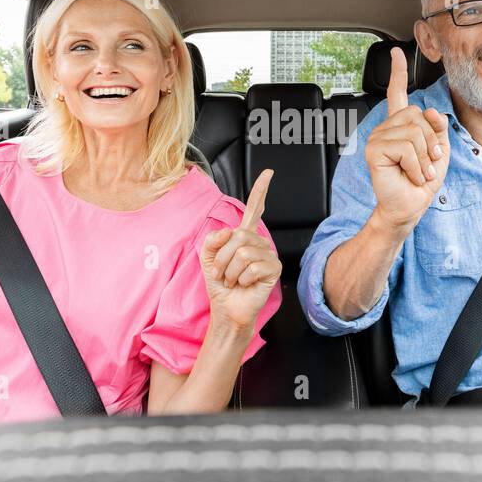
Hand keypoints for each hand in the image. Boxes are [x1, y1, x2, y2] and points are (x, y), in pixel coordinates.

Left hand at [201, 169, 282, 331]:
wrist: (226, 308)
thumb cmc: (220, 284)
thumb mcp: (208, 258)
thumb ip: (213, 240)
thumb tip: (229, 233)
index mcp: (244, 237)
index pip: (254, 210)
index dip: (260, 191)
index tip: (268, 174)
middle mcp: (258, 242)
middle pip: (238, 236)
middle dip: (222, 258)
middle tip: (223, 274)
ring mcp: (268, 255)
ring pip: (243, 253)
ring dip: (231, 271)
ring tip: (234, 280)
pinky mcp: (273, 269)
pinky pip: (252, 267)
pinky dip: (242, 279)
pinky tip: (245, 285)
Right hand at [364, 46, 449, 233]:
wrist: (410, 206)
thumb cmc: (422, 180)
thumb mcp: (439, 150)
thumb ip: (437, 128)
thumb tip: (429, 112)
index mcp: (401, 125)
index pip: (398, 93)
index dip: (398, 72)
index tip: (396, 52)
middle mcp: (387, 127)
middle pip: (418, 115)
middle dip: (431, 142)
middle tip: (427, 163)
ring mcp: (378, 136)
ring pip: (415, 132)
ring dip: (425, 158)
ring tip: (419, 172)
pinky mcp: (374, 149)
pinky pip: (406, 147)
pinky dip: (417, 166)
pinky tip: (410, 176)